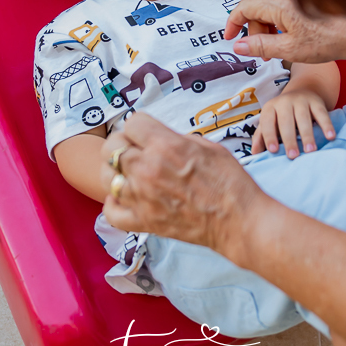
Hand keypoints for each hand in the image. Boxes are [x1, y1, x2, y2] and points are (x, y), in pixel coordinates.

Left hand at [99, 113, 266, 252]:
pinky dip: (114, 204)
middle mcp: (147, 169)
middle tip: (137, 150)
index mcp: (165, 145)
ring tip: (131, 174)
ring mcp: (142, 197)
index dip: (140, 127)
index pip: (132, 123)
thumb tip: (160, 138)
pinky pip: (111, 212)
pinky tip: (125, 197)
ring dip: (117, 172)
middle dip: (123, 144)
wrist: (239, 221)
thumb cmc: (230, 182)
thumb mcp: (207, 146)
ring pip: (107, 176)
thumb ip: (177, 138)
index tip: (147, 133)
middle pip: (112, 146)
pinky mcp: (143, 221)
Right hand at [225, 0, 345, 63]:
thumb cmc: (328, 41)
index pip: (244, 8)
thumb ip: (260, 46)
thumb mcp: (289, 49)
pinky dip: (281, 26)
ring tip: (278, 51)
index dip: (232, 23)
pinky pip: (284, 11)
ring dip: (268, 31)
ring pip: (271, 12)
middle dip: (254, 32)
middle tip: (262, 54)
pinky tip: (291, 41)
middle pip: (258, 10)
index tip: (229, 38)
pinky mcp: (307, 0)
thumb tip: (237, 46)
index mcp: (278, 4)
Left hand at [252, 88, 335, 157]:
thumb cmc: (282, 114)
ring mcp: (301, 100)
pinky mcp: (316, 102)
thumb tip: (254, 153)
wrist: (302, 90)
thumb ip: (261, 136)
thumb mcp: (270, 121)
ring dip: (307, 135)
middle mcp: (284, 102)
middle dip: (289, 139)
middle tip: (293, 156)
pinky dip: (327, 125)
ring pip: (304, 118)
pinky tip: (330, 137)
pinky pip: (322, 114)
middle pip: (286, 121)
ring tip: (310, 151)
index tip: (273, 150)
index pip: (267, 122)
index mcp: (270, 108)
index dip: (269, 136)